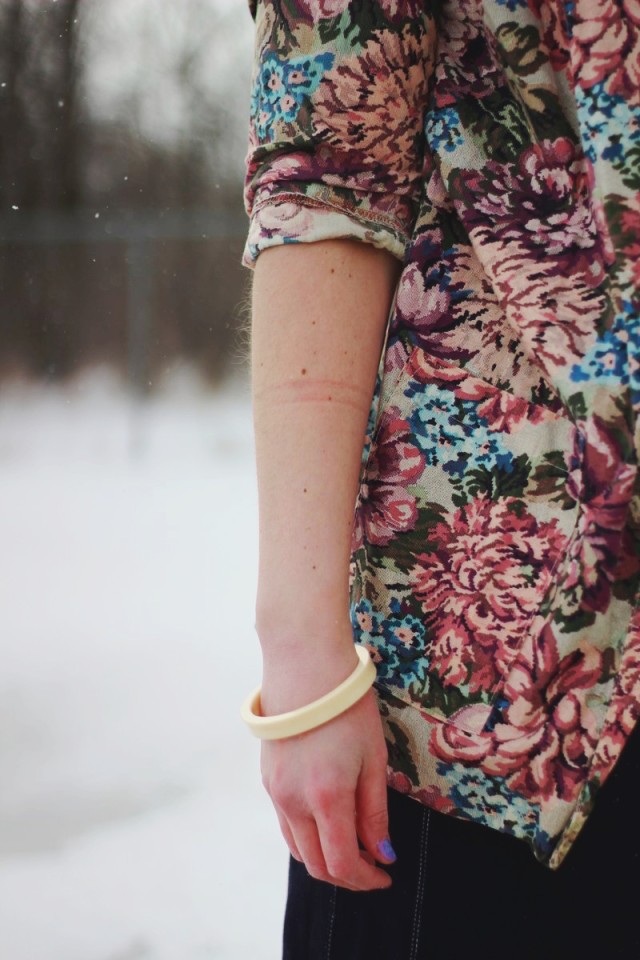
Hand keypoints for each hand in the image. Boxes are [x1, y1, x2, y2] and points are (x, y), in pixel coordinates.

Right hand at [259, 649, 394, 891]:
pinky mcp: (267, 779)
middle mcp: (293, 802)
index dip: (366, 879)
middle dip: (346, 876)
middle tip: (372, 867)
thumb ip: (374, 811)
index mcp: (326, 797)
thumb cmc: (347, 707)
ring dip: (324, 858)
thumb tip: (382, 853)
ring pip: (297, 847)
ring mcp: (275, 792)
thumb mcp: (373, 758)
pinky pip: (286, 823)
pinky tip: (328, 820)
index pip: (342, 863)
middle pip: (315, 864)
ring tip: (353, 846)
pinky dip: (308, 835)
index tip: (386, 875)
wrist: (305, 665)